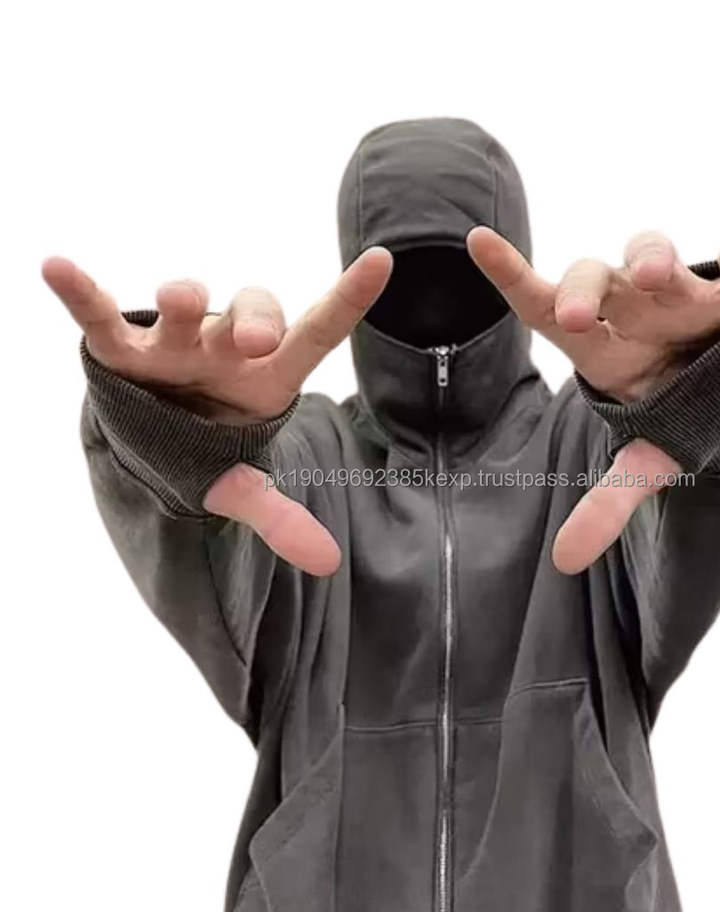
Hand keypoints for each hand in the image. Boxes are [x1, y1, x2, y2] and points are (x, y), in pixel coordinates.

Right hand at [43, 248, 392, 575]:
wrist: (153, 436)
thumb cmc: (211, 446)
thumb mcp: (243, 483)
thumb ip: (280, 518)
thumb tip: (328, 561)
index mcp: (269, 376)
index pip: (318, 332)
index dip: (349, 298)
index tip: (381, 260)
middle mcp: (227, 347)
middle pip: (253, 312)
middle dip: (255, 320)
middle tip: (256, 341)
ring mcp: (175, 343)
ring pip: (185, 307)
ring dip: (182, 298)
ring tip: (178, 299)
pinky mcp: (122, 349)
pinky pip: (102, 316)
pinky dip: (80, 294)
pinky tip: (55, 268)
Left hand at [466, 223, 719, 574]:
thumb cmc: (677, 414)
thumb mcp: (642, 460)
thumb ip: (606, 504)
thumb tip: (564, 563)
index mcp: (595, 346)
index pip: (539, 305)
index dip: (509, 274)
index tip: (477, 240)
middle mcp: (627, 309)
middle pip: (590, 279)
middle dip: (580, 292)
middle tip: (572, 320)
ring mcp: (678, 296)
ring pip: (653, 255)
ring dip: (651, 259)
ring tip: (655, 277)